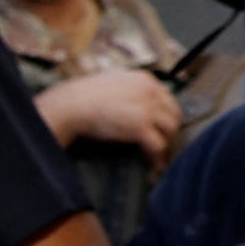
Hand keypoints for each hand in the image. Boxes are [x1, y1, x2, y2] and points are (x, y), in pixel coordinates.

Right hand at [37, 66, 186, 156]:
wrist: (71, 104)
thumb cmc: (82, 97)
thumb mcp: (112, 85)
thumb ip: (127, 92)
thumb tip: (132, 108)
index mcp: (145, 79)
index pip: (167, 99)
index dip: (164, 117)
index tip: (160, 130)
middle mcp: (151, 91)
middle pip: (173, 114)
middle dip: (169, 132)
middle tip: (162, 147)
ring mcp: (147, 108)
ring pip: (170, 130)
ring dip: (166, 145)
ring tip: (159, 159)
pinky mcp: (141, 126)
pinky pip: (158, 145)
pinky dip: (157, 157)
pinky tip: (152, 166)